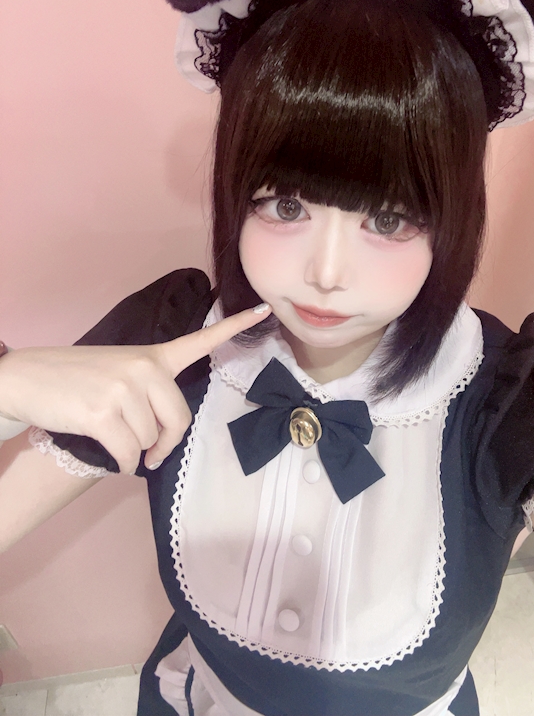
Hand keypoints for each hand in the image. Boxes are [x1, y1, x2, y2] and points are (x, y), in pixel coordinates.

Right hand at [0, 304, 270, 473]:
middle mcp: (144, 368)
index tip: (264, 309)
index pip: (201, 340)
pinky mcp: (102, 413)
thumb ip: (150, 393)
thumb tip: (162, 440)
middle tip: (151, 454)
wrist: (29, 378)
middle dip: (164, 443)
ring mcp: (123, 389)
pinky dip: (122, 464)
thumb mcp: (120, 372)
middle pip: (178, 420)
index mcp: (153, 356)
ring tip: (112, 434)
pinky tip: (110, 455)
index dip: (236, 327)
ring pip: (150, 441)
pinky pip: (128, 454)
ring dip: (135, 450)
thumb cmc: (78, 380)